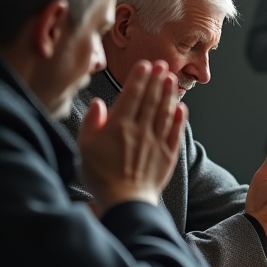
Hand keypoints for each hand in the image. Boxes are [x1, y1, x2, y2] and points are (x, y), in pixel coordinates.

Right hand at [78, 60, 186, 215]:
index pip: (132, 95)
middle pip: (151, 99)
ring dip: (169, 93)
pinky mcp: (168, 154)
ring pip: (165, 112)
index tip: (145, 65)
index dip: (140, 78)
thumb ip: (92, 123)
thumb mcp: (85, 148)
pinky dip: (179, 118)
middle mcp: (141, 130)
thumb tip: (99, 104)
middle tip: (163, 64)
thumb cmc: (101, 176)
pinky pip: (176, 132)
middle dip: (157, 80)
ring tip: (172, 78)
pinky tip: (182, 107)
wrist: (126, 201)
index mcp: (120, 126)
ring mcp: (157, 141)